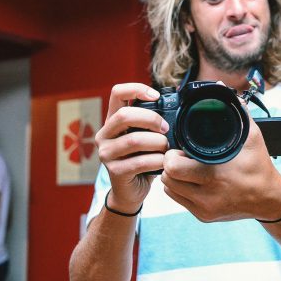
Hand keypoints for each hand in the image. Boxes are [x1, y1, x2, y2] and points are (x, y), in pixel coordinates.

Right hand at [95, 83, 169, 212]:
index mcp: (112, 120)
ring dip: (157, 143)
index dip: (137, 89)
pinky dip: (157, 161)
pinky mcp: (114, 171)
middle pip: (124, 116)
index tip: (156, 96)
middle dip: (151, 119)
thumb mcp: (145, 136)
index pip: (117, 93)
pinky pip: (139, 162)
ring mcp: (106, 153)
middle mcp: (105, 134)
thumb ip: (152, 122)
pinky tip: (163, 162)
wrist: (131, 191)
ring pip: (134, 140)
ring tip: (166, 148)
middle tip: (166, 129)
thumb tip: (176, 104)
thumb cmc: (142, 159)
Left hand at [161, 116, 280, 221]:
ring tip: (186, 166)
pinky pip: (178, 199)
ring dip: (173, 176)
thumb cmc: (259, 165)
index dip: (172, 155)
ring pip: (169, 190)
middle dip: (170, 164)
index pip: (172, 167)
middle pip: (167, 178)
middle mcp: (207, 196)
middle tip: (181, 156)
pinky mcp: (203, 216)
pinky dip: (179, 188)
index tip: (180, 148)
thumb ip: (236, 110)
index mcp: (215, 176)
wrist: (270, 199)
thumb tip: (222, 88)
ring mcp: (204, 209)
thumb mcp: (252, 136)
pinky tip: (191, 178)